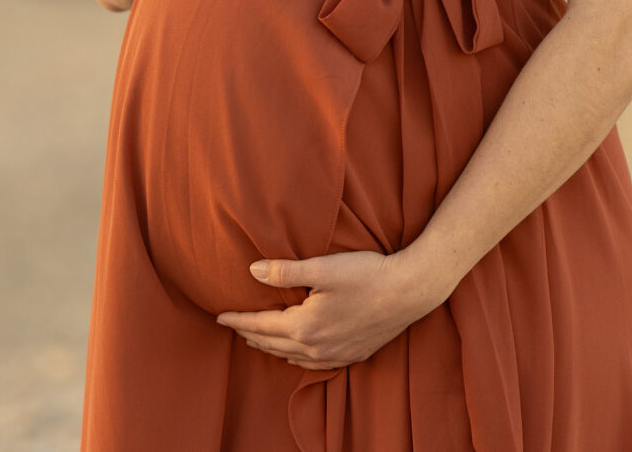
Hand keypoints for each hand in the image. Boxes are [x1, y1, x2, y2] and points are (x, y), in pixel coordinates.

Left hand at [215, 250, 442, 369]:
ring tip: (258, 339)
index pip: (261, 326)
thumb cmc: (367, 275)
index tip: (220, 317)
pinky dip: (297, 357)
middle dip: (250, 335)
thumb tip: (252, 270)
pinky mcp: (352, 354)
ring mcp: (336, 355)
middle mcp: (317, 348)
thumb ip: (285, 271)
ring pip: (292, 357)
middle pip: (273, 344)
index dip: (238, 321)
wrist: (411, 291)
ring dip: (272, 347)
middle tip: (234, 327)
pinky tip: (296, 352)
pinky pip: (315, 364)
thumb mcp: (323, 268)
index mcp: (305, 326)